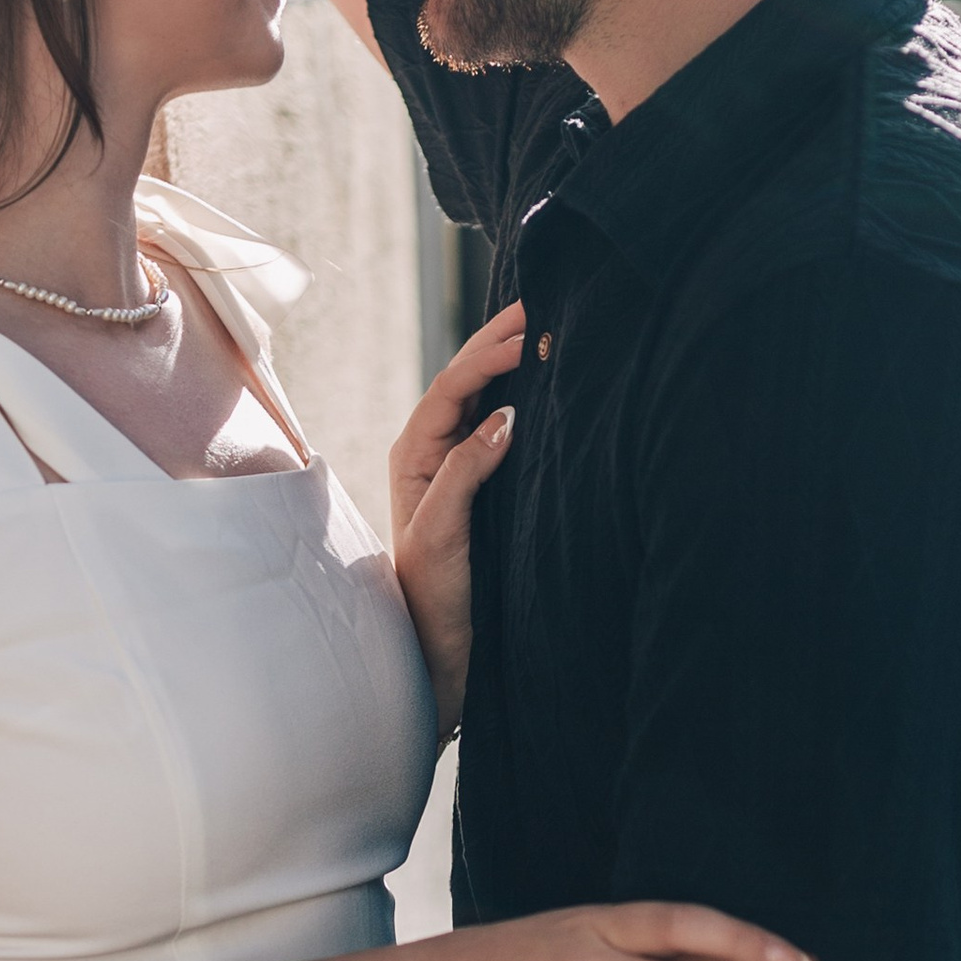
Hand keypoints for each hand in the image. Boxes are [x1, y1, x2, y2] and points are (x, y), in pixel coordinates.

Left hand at [389, 305, 524, 732]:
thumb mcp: (443, 533)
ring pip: (483, 400)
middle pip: (464, 381)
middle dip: (498, 341)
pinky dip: (522, 398)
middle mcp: (431, 453)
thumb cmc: (433, 599)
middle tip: (539, 304)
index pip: (450, 386)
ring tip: (546, 329)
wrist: (439, 656)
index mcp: (413, 455)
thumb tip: (505, 416)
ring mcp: (456, 468)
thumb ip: (467, 472)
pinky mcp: (481, 487)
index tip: (527, 329)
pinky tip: (548, 385)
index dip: (486, 353)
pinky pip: (500, 428)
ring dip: (510, 363)